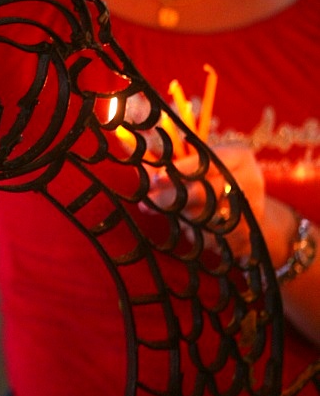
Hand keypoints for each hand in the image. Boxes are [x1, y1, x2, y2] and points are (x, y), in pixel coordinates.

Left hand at [146, 142, 264, 258]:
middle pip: (205, 191)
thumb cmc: (218, 177)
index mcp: (239, 156)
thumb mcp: (203, 164)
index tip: (155, 177)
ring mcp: (253, 211)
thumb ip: (175, 166)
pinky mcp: (249, 235)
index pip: (207, 162)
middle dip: (171, 198)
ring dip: (180, 218)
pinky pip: (214, 238)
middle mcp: (251, 181)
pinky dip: (195, 234)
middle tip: (146, 203)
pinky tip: (185, 229)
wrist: (251, 206)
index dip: (181, 169)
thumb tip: (141, 169)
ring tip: (164, 214)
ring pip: (207, 218)